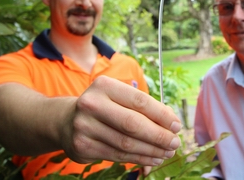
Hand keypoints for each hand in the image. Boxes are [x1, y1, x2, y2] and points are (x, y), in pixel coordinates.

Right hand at [60, 75, 181, 165]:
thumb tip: (171, 123)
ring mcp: (84, 127)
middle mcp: (91, 104)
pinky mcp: (83, 147)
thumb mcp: (119, 97)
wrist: (67, 120)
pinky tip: (153, 158)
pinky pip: (118, 156)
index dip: (162, 115)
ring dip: (152, 150)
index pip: (140, 101)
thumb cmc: (103, 106)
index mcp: (104, 86)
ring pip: (127, 143)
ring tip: (167, 152)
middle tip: (175, 143)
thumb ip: (143, 107)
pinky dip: (139, 159)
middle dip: (159, 136)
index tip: (177, 125)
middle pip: (133, 124)